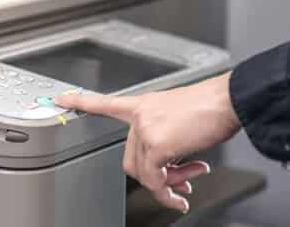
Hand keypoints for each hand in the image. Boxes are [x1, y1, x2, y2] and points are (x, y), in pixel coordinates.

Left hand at [56, 72, 241, 212]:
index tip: (61, 98)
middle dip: (155, 176)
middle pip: (130, 158)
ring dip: (167, 185)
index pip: (104, 103)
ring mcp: (146, 128)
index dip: (80, 101)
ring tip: (188, 184)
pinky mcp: (158, 142)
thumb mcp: (179, 118)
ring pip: (143, 171)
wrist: (228, 100)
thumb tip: (172, 171)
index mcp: (143, 105)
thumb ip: (166, 139)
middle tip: (179, 182)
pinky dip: (169, 190)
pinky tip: (186, 188)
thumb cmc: (210, 107)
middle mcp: (140, 115)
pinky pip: (156, 177)